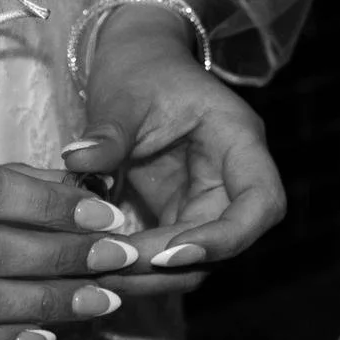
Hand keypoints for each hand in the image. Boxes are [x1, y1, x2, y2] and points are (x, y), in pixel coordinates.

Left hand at [62, 7, 286, 295]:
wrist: (138, 64)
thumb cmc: (142, 70)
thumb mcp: (124, 94)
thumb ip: (108, 131)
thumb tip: (76, 158)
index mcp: (239, 141)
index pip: (262, 203)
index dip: (225, 238)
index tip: (169, 253)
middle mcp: (233, 179)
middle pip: (228, 243)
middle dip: (173, 266)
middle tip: (111, 267)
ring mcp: (208, 200)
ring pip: (197, 260)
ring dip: (151, 274)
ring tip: (95, 271)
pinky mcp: (179, 215)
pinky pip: (167, 253)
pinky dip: (135, 264)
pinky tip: (95, 264)